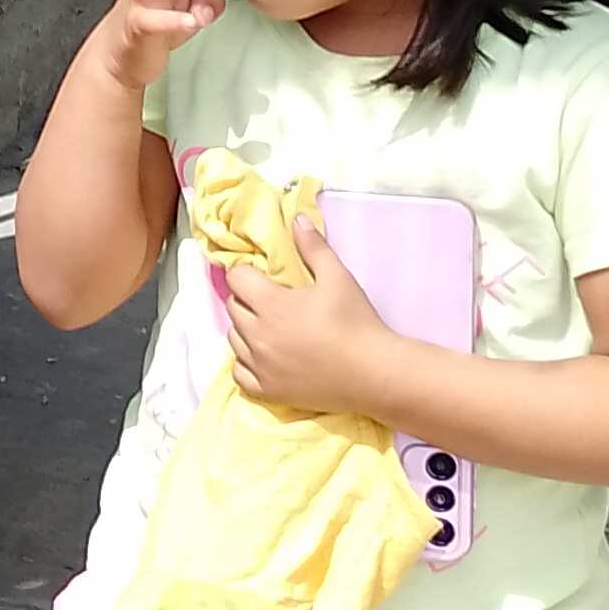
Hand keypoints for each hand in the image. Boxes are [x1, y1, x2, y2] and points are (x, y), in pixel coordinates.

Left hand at [226, 214, 402, 418]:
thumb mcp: (338, 277)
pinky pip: (239, 374)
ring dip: (246, 330)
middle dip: (248, 300)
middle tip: (273, 302)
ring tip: (272, 329)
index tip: (264, 278)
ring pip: (234, 340)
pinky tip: (264, 358)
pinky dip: (246, 363)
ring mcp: (260, 366)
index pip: (237, 279)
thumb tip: (298, 218)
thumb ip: (314, 247)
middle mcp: (257, 335)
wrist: (374, 372)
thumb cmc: (356, 322)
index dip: (248, 274)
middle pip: (234, 308)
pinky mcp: (267, 391)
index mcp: (270, 304)